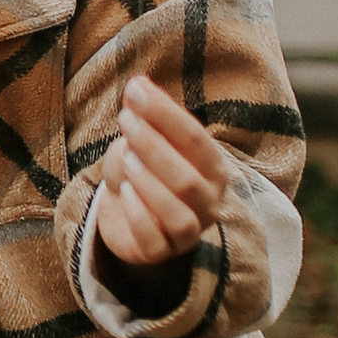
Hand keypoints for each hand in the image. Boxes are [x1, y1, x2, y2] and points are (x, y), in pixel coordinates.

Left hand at [94, 73, 230, 267]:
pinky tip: (124, 193)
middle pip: (187, 179)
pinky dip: (139, 215)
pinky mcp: (161, 252)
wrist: (127, 215)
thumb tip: (137, 85)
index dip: (165, 114)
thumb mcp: (143, 139)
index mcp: (213, 168)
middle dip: (154, 147)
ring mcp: (188, 232)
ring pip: (178, 214)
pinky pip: (155, 240)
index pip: (196, 140)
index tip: (136, 90)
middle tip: (125, 121)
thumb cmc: (143, 170)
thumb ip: (144, 115)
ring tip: (127, 160)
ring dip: (150, 184)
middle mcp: (208, 202)